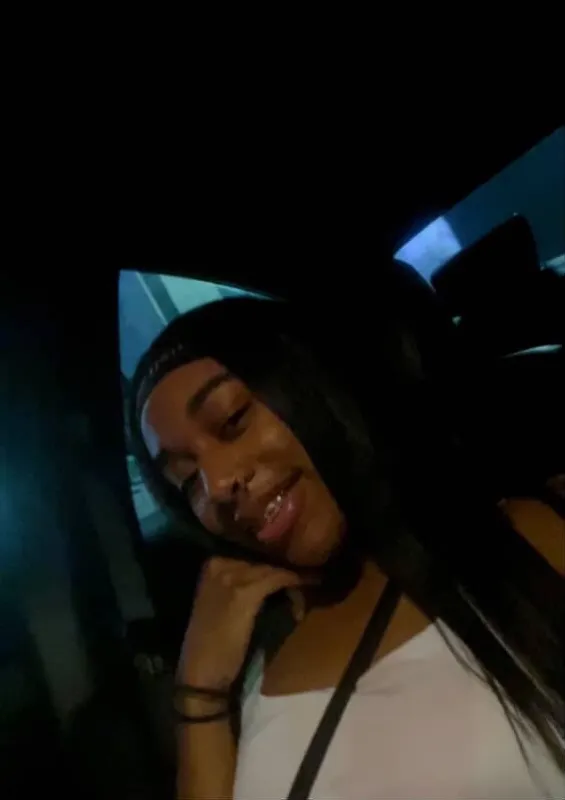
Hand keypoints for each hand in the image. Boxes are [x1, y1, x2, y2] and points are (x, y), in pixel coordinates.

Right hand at [176, 557, 306, 692]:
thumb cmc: (210, 643)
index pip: (247, 556)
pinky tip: (299, 586)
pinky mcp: (246, 593)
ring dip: (287, 580)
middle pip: (259, 563)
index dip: (267, 566)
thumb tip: (265, 576)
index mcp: (210, 565)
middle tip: (296, 582)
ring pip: (269, 570)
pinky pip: (276, 579)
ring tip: (301, 588)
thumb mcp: (218, 604)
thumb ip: (235, 586)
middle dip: (278, 573)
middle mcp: (219, 566)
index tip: (283, 573)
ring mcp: (231, 578)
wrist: (201, 672)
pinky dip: (291, 582)